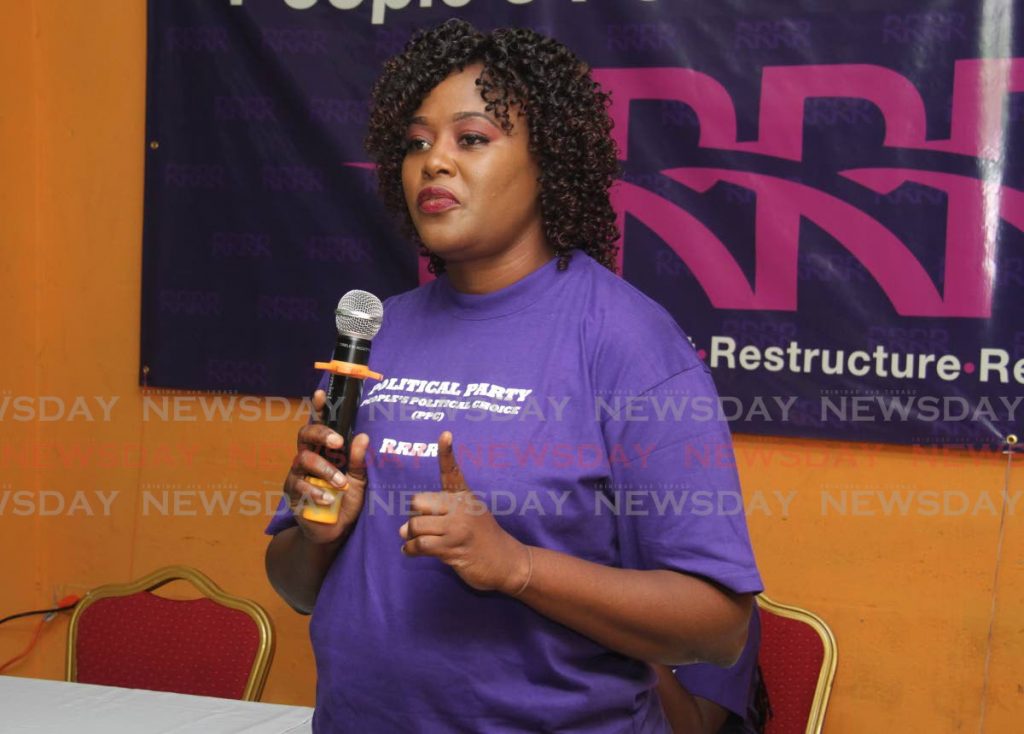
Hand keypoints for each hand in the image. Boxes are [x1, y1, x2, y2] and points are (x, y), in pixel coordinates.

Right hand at [283, 389, 369, 544]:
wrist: (333, 532)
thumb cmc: (346, 501)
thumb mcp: (359, 480)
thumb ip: (359, 460)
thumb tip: (363, 436)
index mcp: (324, 450)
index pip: (320, 424)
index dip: (318, 408)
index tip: (321, 393)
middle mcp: (308, 457)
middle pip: (305, 434)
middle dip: (321, 433)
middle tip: (338, 442)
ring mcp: (297, 474)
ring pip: (304, 459)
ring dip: (325, 470)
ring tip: (341, 485)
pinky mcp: (291, 493)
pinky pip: (299, 485)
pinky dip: (315, 491)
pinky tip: (327, 500)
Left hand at [399, 431, 531, 594]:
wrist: (505, 562)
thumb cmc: (482, 538)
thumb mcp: (469, 515)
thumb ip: (437, 516)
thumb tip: (402, 528)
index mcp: (464, 496)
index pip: (452, 471)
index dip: (447, 453)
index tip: (445, 434)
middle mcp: (462, 508)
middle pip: (418, 502)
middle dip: (414, 516)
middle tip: (421, 528)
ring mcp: (458, 528)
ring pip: (416, 525)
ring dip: (409, 536)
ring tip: (413, 542)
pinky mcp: (453, 548)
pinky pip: (420, 544)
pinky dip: (410, 550)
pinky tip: (410, 552)